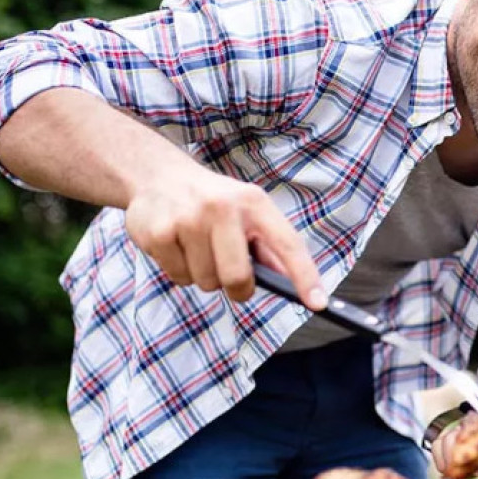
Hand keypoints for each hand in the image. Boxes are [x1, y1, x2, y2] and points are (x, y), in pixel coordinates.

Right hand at [124, 168, 325, 309]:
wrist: (159, 175)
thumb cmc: (214, 202)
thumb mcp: (247, 211)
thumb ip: (270, 246)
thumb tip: (294, 282)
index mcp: (254, 202)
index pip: (288, 245)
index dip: (305, 277)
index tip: (319, 303)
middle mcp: (222, 207)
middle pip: (237, 277)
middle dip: (237, 288)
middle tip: (230, 275)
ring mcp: (188, 219)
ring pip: (206, 281)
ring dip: (204, 275)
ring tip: (197, 247)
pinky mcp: (159, 232)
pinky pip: (178, 277)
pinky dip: (179, 271)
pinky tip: (177, 244)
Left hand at [429, 366, 477, 478]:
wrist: (448, 405)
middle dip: (472, 452)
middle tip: (462, 430)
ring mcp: (473, 467)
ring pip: (463, 470)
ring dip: (453, 447)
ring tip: (453, 430)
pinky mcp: (453, 469)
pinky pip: (443, 467)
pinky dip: (439, 450)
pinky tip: (444, 437)